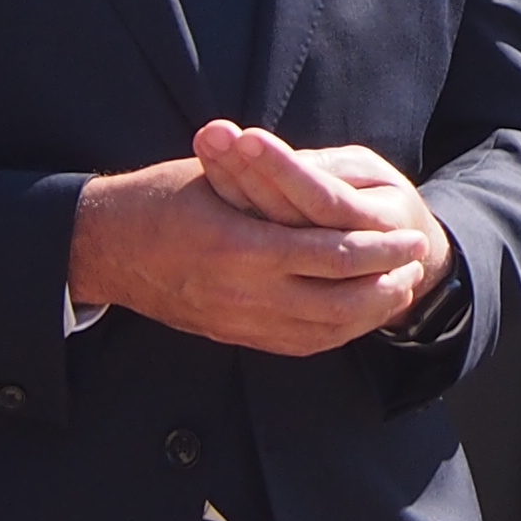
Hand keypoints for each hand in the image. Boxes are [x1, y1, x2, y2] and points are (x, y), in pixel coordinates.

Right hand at [70, 138, 437, 355]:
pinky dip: (336, 332)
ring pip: (323, 331)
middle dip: (385, 283)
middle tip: (415, 264)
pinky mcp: (232, 336)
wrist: (105, 248)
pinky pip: (297, 344)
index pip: (332, 254)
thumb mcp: (215, 176)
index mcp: (243, 247)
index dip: (378, 249)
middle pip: (339, 300)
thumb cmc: (159, 198)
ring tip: (396, 290)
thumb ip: (271, 183)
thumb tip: (333, 179)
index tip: (410, 236)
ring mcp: (238, 321)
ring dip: (368, 313)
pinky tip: (356, 315)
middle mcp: (244, 293)